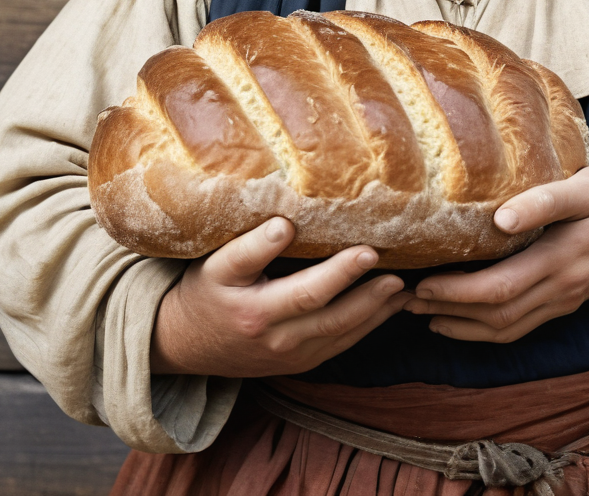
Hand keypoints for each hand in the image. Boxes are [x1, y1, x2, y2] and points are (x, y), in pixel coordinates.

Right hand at [150, 217, 407, 376]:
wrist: (184, 345)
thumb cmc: (205, 293)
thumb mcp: (215, 266)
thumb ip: (250, 248)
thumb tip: (284, 225)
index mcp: (257, 312)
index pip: (306, 291)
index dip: (340, 273)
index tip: (368, 250)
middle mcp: (277, 340)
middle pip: (333, 318)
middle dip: (370, 296)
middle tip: (399, 274)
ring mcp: (291, 356)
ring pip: (342, 335)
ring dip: (377, 313)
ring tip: (404, 289)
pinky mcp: (300, 363)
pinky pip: (340, 346)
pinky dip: (367, 327)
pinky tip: (388, 307)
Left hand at [403, 167, 588, 342]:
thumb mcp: (585, 186)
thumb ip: (545, 201)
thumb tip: (501, 219)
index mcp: (562, 258)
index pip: (503, 285)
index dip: (458, 290)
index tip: (421, 281)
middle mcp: (560, 287)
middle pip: (497, 311)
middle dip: (447, 308)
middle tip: (404, 296)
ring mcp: (561, 302)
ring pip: (504, 327)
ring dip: (458, 324)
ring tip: (416, 310)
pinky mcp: (559, 306)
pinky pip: (516, 329)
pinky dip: (480, 331)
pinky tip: (451, 322)